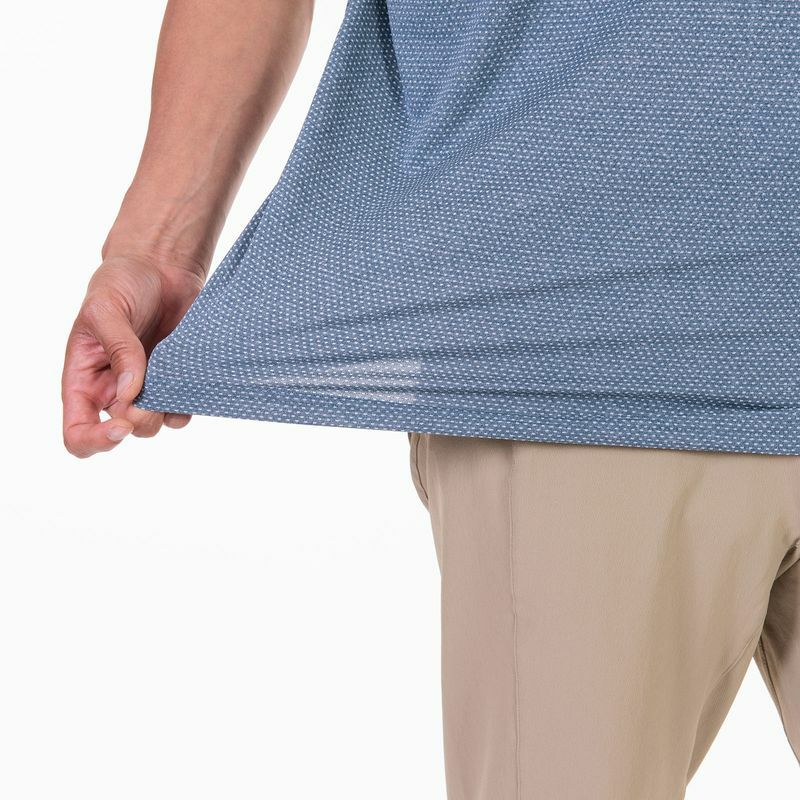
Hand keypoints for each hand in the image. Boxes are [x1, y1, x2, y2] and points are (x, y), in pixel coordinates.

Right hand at [62, 252, 204, 457]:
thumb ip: (119, 349)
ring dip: (166, 411)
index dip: (96, 440)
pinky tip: (190, 378)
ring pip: (157, 424)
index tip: (121, 426)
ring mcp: (148, 387)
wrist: (163, 266)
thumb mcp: (107, 308)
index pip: (78, 431)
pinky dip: (189, 402)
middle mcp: (114, 390)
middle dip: (140, 421)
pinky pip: (183, 409)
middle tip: (153, 394)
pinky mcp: (176, 380)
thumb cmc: (123, 282)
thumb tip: (132, 392)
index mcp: (84, 379)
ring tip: (171, 375)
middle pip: (125, 430)